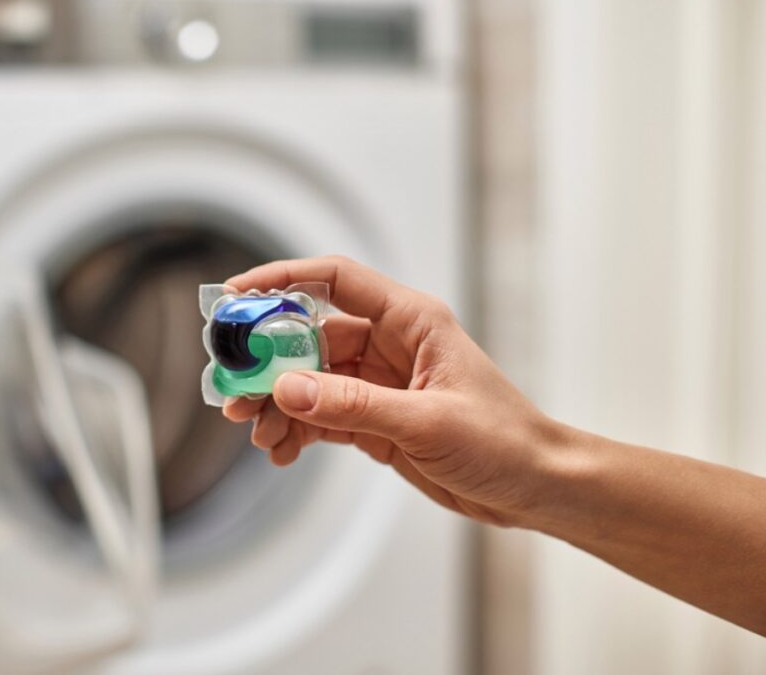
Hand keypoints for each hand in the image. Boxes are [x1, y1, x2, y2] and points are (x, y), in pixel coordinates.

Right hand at [223, 256, 564, 526]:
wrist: (533, 487)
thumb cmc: (503, 440)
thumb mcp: (426, 421)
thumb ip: (353, 405)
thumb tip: (288, 388)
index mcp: (410, 320)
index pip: (336, 280)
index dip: (283, 281)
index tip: (238, 294)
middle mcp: (390, 345)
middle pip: (310, 338)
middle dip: (269, 364)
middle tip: (235, 390)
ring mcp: (379, 383)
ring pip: (310, 381)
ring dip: (279, 405)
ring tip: (258, 433)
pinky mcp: (375, 419)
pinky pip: (321, 416)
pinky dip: (297, 431)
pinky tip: (281, 451)